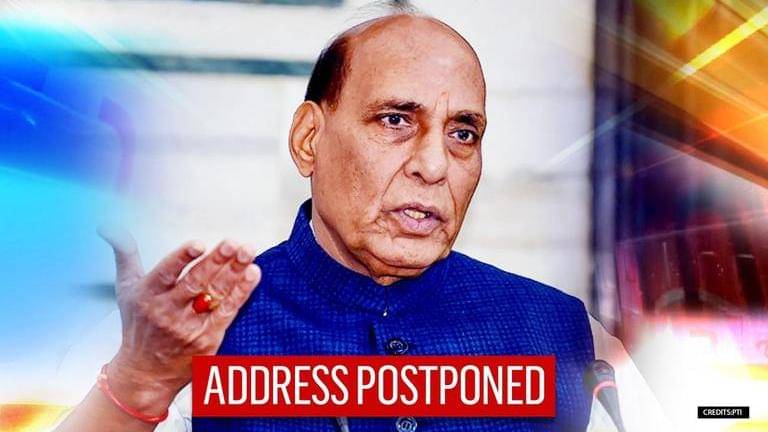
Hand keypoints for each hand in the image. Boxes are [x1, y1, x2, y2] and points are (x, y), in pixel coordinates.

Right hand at [98, 227, 260, 412]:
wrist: (144, 373)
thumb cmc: (137, 323)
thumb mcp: (126, 288)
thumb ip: (124, 254)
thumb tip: (108, 224)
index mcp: (147, 294)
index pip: (166, 273)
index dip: (182, 258)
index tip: (198, 244)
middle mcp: (166, 311)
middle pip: (195, 282)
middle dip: (216, 261)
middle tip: (233, 243)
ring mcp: (188, 327)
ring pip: (215, 295)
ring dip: (234, 273)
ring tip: (248, 252)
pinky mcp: (207, 339)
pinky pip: (228, 312)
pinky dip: (242, 293)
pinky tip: (252, 274)